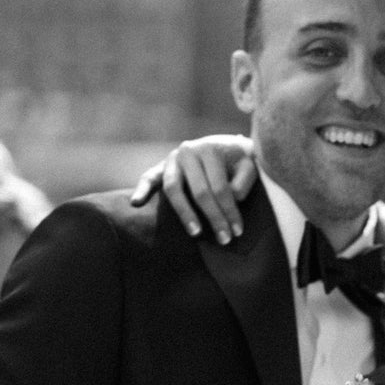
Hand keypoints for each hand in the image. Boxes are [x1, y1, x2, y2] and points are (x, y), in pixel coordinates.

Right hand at [129, 135, 257, 245]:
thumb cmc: (238, 160)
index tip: (237, 231)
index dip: (229, 211)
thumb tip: (233, 197)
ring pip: (173, 189)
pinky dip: (142, 189)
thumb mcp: (248, 165)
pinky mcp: (162, 166)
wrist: (225, 146)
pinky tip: (136, 203)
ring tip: (195, 232)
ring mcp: (172, 158)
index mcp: (209, 149)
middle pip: (199, 191)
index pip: (219, 187)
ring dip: (184, 213)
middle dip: (213, 217)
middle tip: (223, 239)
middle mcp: (188, 151)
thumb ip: (244, 180)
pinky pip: (149, 177)